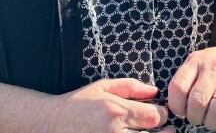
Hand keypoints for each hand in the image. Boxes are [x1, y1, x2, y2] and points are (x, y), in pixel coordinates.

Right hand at [44, 78, 170, 132]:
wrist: (51, 124)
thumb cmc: (78, 104)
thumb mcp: (102, 87)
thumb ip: (131, 87)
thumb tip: (155, 90)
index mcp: (116, 111)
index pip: (155, 116)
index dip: (163, 114)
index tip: (159, 113)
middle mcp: (114, 132)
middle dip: (164, 132)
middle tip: (164, 129)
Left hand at [167, 40, 215, 130]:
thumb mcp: (199, 61)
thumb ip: (186, 80)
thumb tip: (176, 108)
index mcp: (196, 61)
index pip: (178, 87)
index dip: (176, 106)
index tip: (182, 111)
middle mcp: (214, 68)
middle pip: (197, 102)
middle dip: (194, 118)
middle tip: (198, 118)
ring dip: (212, 122)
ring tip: (212, 119)